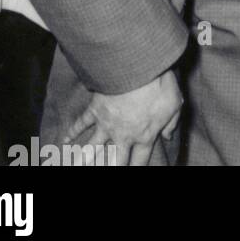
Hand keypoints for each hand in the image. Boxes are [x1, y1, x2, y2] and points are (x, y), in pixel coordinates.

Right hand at [63, 68, 181, 165]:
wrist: (138, 68)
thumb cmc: (160, 85)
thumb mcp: (175, 103)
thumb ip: (171, 123)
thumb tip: (168, 136)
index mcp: (144, 136)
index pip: (139, 161)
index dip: (136, 168)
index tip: (133, 170)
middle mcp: (123, 136)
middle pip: (115, 161)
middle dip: (112, 169)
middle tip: (107, 172)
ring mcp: (106, 124)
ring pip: (92, 149)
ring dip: (84, 160)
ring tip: (77, 165)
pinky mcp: (95, 110)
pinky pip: (81, 123)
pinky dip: (72, 132)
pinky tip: (65, 141)